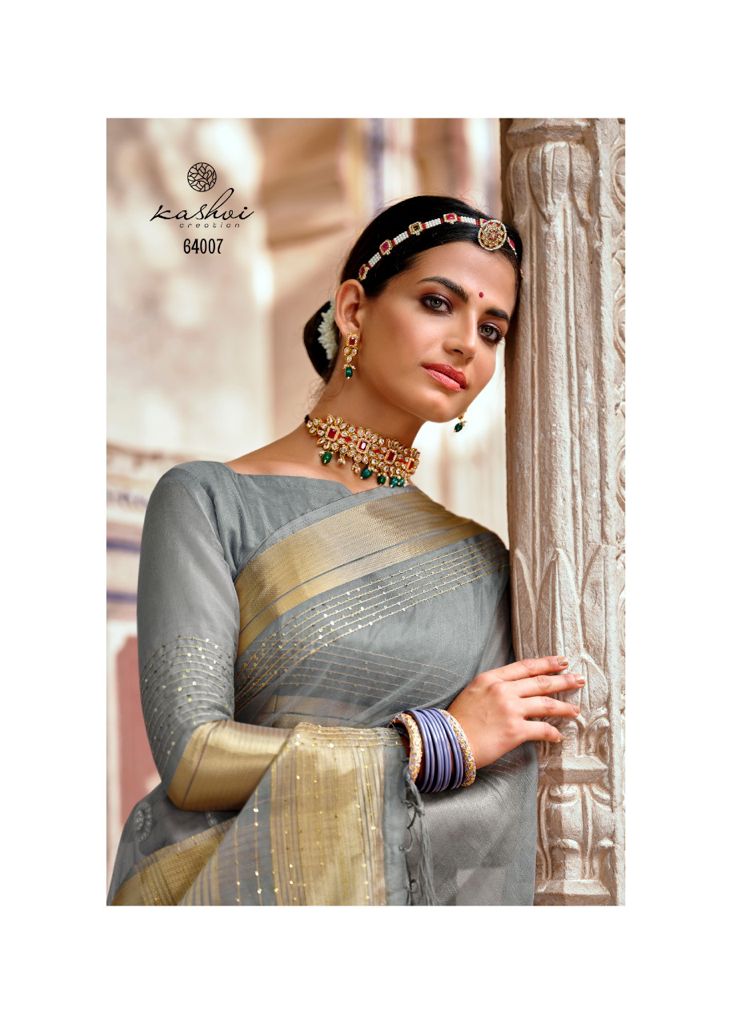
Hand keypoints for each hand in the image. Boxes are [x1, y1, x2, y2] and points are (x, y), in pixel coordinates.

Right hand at [445, 655, 583, 768]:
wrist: (447, 741)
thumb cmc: (457, 720)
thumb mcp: (472, 693)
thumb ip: (492, 687)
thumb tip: (512, 689)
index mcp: (491, 679)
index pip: (525, 667)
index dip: (546, 663)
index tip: (561, 662)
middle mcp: (503, 690)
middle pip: (541, 682)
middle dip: (563, 680)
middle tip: (578, 679)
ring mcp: (510, 710)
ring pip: (546, 704)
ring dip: (564, 707)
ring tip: (576, 710)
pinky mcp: (514, 731)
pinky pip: (541, 730)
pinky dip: (552, 733)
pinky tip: (558, 737)